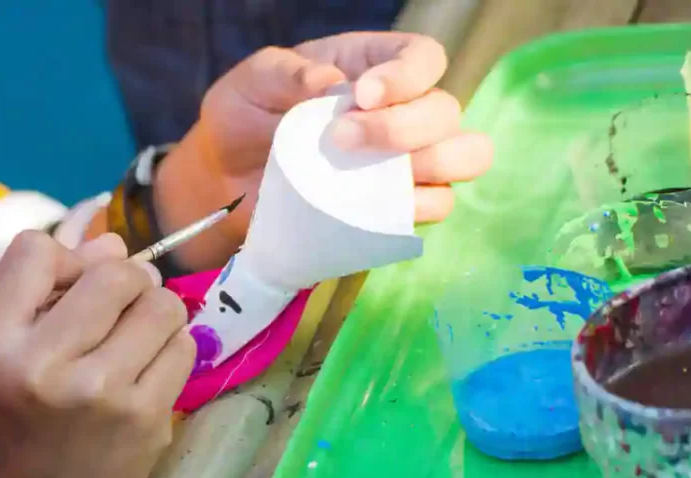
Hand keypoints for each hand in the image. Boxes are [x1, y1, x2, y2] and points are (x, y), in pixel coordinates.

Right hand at [0, 231, 194, 477]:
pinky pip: (184, 346)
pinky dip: (172, 348)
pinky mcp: (146, 420)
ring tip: (136, 339)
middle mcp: (42, 365)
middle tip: (119, 309)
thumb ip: (49, 290)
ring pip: (163, 304)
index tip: (67, 290)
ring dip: (156, 312)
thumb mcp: (4, 354)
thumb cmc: (13, 424)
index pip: (36, 249)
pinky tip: (148, 372)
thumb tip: (118, 243)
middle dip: (127, 282)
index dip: (62, 261)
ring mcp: (100, 394)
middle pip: (117, 272)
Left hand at [155, 31, 493, 270]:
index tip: (362, 95)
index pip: (424, 57)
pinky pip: (437, 205)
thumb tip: (327, 81)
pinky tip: (376, 207)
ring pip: (465, 155)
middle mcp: (401, 110)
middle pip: (446, 111)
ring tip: (378, 176)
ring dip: (434, 164)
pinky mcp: (395, 206)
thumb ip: (283, 72)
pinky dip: (418, 207)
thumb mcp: (251, 83)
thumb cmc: (243, 118)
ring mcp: (405, 161)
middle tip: (342, 139)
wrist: (224, 181)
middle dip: (405, 126)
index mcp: (373, 67)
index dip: (408, 75)